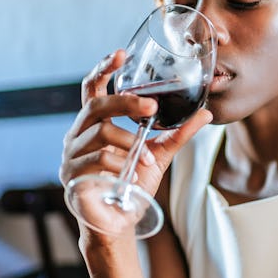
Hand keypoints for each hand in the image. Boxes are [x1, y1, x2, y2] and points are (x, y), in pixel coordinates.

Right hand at [60, 50, 211, 219]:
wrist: (119, 223)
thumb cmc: (133, 186)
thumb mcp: (160, 155)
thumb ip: (178, 134)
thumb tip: (206, 113)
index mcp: (95, 124)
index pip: (93, 88)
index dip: (104, 68)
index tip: (122, 53)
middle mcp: (78, 134)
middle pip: (97, 104)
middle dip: (125, 102)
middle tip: (151, 107)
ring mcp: (71, 154)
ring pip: (101, 133)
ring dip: (131, 144)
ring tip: (147, 160)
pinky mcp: (72, 175)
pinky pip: (99, 159)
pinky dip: (122, 165)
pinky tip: (132, 176)